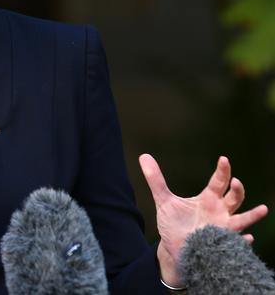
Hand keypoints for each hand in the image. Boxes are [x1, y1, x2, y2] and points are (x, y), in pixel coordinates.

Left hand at [139, 154, 267, 285]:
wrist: (174, 248)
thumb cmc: (174, 222)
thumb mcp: (163, 200)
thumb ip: (155, 179)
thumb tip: (143, 156)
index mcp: (208, 199)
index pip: (218, 182)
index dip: (222, 171)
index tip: (224, 160)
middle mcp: (220, 212)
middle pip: (234, 198)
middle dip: (237, 190)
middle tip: (235, 182)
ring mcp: (223, 229)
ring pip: (242, 220)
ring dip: (251, 216)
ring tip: (262, 209)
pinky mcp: (222, 244)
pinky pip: (235, 244)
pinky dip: (243, 241)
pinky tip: (247, 238)